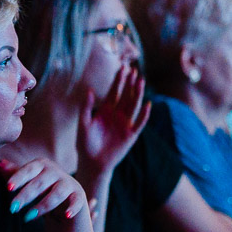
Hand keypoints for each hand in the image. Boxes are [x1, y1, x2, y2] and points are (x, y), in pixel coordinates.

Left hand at [0, 157, 89, 223]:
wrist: (65, 201)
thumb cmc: (42, 189)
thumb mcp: (29, 181)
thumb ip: (15, 173)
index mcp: (42, 165)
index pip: (28, 170)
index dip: (18, 178)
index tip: (8, 188)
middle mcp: (56, 172)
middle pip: (40, 183)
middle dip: (25, 196)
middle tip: (12, 208)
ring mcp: (69, 184)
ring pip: (56, 194)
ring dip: (42, 205)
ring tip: (27, 217)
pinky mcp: (79, 196)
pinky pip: (77, 202)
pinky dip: (73, 208)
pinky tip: (66, 215)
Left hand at [77, 64, 149, 179]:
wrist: (92, 163)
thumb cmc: (85, 144)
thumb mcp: (83, 124)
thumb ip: (86, 107)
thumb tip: (90, 90)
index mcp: (106, 110)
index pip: (115, 91)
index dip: (119, 80)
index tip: (123, 67)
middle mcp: (117, 114)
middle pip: (126, 95)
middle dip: (130, 83)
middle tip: (134, 70)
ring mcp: (125, 124)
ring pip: (134, 105)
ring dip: (138, 94)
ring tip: (141, 81)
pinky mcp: (131, 135)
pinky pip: (140, 122)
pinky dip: (144, 114)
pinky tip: (148, 104)